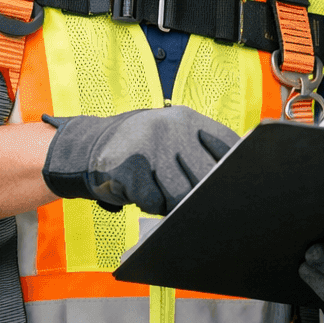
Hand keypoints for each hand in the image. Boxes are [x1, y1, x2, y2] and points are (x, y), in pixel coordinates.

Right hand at [41, 106, 238, 214]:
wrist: (90, 145)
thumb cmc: (142, 147)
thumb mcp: (173, 134)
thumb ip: (201, 149)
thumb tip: (232, 181)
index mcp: (187, 118)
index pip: (227, 146)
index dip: (233, 170)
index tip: (231, 186)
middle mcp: (170, 127)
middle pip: (206, 175)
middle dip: (201, 193)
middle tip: (192, 198)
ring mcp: (149, 146)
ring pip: (182, 194)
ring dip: (174, 202)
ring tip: (163, 191)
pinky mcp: (128, 168)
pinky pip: (154, 202)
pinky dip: (151, 204)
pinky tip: (142, 192)